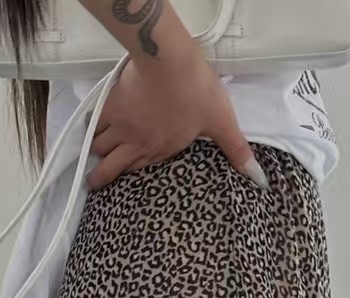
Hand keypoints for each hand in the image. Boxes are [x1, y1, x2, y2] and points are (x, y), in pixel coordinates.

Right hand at [87, 48, 267, 190]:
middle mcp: (136, 143)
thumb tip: (258, 179)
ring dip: (96, 150)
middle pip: (109, 165)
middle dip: (99, 177)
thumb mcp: (221, 123)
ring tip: (93, 152)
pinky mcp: (111, 103)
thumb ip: (236, 151)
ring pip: (98, 145)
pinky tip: (90, 124)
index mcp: (161, 149)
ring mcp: (120, 125)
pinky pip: (93, 120)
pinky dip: (90, 125)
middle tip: (92, 182)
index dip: (127, 177)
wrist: (169, 62)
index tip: (117, 183)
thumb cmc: (196, 91)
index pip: (137, 170)